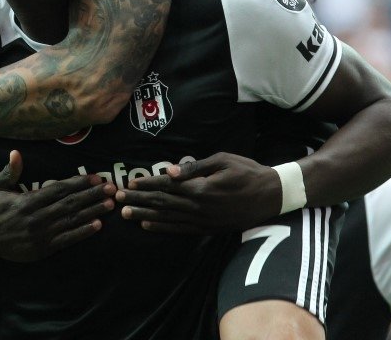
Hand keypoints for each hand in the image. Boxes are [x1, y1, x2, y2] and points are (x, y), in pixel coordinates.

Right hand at [0, 150, 115, 261]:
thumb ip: (9, 171)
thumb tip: (15, 152)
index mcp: (27, 201)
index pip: (59, 190)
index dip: (78, 183)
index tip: (96, 177)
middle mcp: (37, 218)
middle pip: (70, 204)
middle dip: (92, 195)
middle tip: (112, 188)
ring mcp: (41, 235)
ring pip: (72, 221)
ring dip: (93, 212)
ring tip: (110, 204)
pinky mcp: (43, 249)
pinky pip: (67, 239)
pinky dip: (83, 232)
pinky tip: (97, 225)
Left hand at [114, 152, 280, 233]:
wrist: (272, 195)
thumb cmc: (246, 171)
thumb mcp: (222, 160)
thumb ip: (194, 168)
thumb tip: (169, 171)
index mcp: (201, 189)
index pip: (167, 187)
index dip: (147, 186)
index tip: (130, 184)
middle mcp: (199, 208)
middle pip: (162, 205)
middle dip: (139, 202)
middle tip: (118, 200)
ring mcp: (204, 221)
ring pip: (168, 219)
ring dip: (145, 216)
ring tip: (126, 215)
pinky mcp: (209, 229)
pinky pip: (181, 230)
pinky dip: (163, 228)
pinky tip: (148, 226)